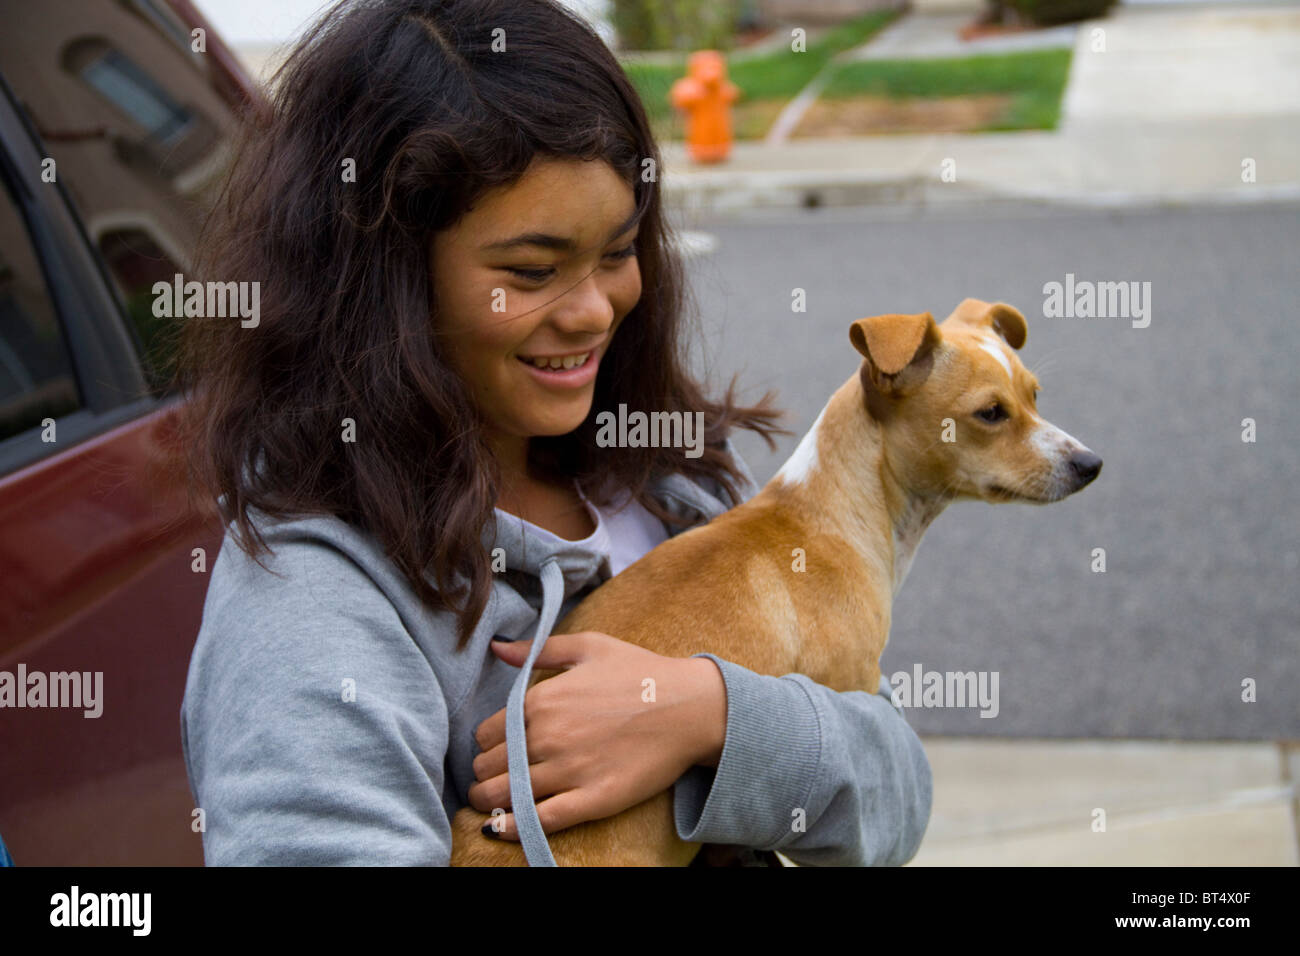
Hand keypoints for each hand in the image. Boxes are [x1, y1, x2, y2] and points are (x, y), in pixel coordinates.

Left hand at [467, 631, 726, 841]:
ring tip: (493, 804)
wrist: (691, 706)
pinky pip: (538, 821)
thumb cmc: (641, 672)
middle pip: (488, 769)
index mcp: (541, 701)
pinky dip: (513, 828)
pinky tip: (502, 829)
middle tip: (492, 779)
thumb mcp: (589, 646)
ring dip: (490, 803)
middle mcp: (547, 737)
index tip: (495, 750)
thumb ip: (538, 650)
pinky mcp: (593, 799)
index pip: (485, 735)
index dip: (486, 745)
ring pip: (505, 797)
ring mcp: (569, 770)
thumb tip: (496, 647)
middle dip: (484, 775)